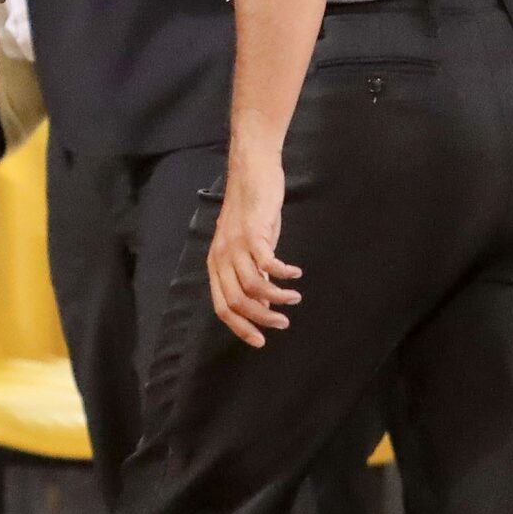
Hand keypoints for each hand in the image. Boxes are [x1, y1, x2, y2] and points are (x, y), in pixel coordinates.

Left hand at [206, 154, 301, 348]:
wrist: (251, 173)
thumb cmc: (251, 213)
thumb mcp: (247, 248)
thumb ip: (251, 273)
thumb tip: (263, 301)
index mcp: (216, 265)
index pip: (222, 306)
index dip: (241, 327)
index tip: (261, 340)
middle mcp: (221, 257)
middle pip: (236, 301)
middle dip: (261, 318)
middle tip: (283, 323)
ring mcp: (236, 244)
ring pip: (252, 286)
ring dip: (276, 298)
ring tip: (294, 299)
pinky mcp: (253, 232)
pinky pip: (267, 262)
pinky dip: (283, 273)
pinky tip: (296, 274)